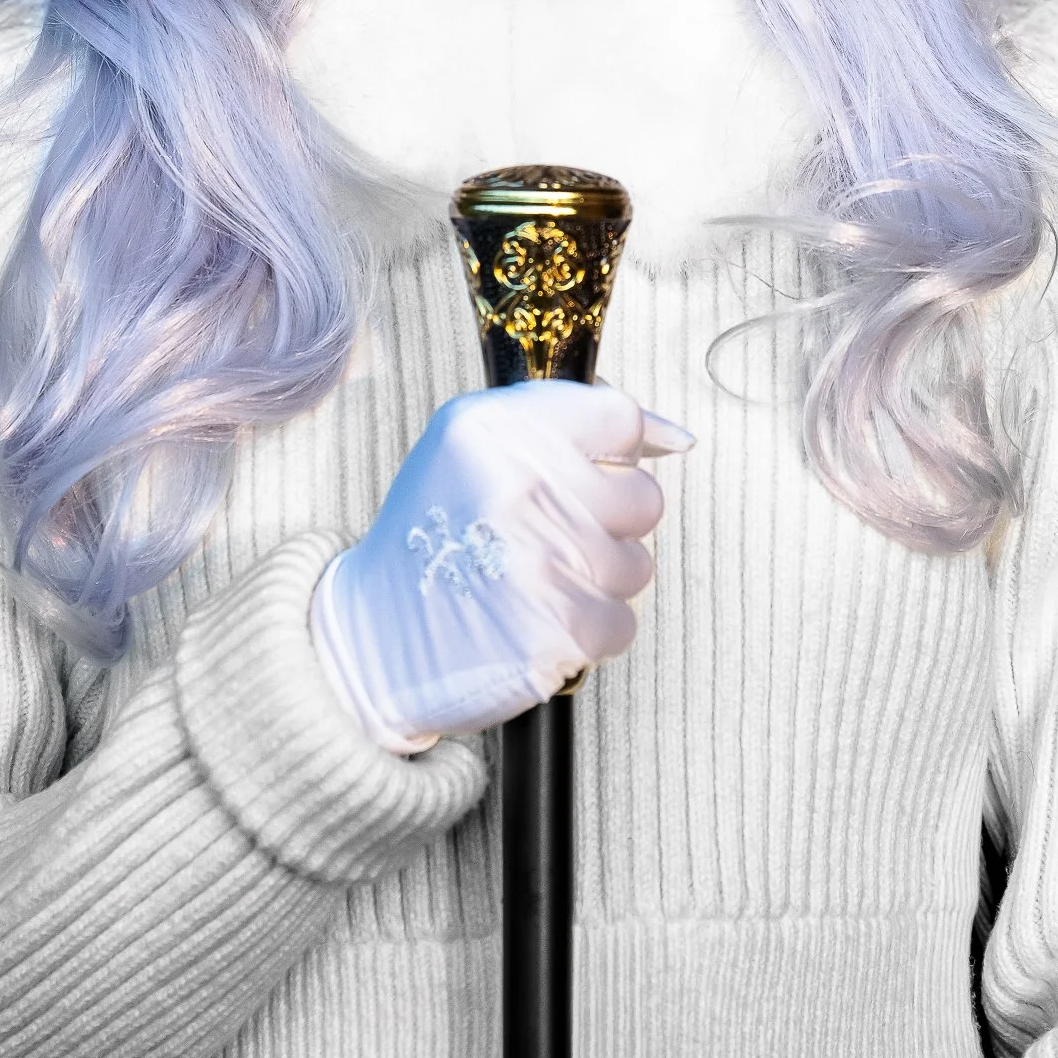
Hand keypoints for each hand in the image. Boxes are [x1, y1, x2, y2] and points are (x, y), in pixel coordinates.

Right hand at [309, 383, 693, 753]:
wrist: (377, 640)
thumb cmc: (436, 540)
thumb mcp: (473, 450)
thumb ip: (571, 425)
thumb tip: (679, 438)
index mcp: (493, 427)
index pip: (620, 417)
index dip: (607, 455)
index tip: (577, 477)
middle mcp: (520, 484)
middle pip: (643, 495)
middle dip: (607, 524)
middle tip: (548, 538)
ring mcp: (541, 557)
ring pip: (638, 564)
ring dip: (597, 581)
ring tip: (536, 581)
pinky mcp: (559, 627)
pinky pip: (622, 623)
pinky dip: (588, 632)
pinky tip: (538, 621)